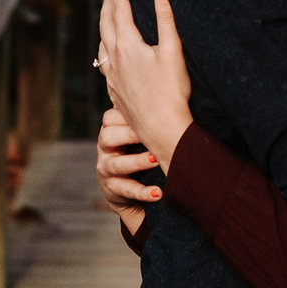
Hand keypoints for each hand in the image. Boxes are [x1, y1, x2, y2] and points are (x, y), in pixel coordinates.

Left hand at [97, 0, 194, 173]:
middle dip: (108, 2)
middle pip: (105, 22)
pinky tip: (110, 53)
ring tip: (108, 14)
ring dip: (104, 24)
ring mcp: (112, 77)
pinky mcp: (115, 91)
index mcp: (127, 45)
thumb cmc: (171, 93)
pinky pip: (104, 62)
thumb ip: (166, 19)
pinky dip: (105, 47)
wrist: (162, 131)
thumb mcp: (172, 52)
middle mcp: (114, 59)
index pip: (119, 8)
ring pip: (101, 43)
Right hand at [97, 107, 161, 235]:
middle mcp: (106, 149)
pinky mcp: (112, 190)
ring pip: (116, 164)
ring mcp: (106, 169)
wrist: (133, 193)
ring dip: (137, 162)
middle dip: (129, 134)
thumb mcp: (145, 137)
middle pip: (107, 136)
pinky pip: (125, 190)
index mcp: (114, 131)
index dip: (125, 114)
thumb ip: (153, 120)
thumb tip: (180, 94)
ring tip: (156, 160)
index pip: (110, 118)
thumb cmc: (144, 155)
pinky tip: (158, 192)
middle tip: (149, 134)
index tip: (148, 110)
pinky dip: (142, 192)